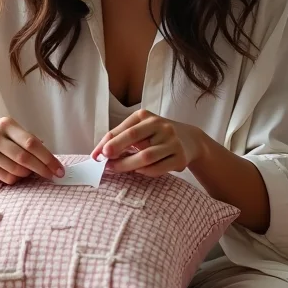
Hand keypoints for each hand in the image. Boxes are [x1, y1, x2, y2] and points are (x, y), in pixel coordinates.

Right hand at [0, 117, 64, 184]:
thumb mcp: (12, 131)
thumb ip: (30, 140)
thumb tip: (51, 157)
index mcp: (6, 124)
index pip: (31, 143)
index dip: (47, 157)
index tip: (59, 168)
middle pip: (24, 158)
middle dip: (42, 169)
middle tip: (52, 175)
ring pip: (15, 170)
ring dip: (27, 174)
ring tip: (29, 171)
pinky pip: (6, 178)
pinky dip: (15, 179)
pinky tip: (14, 173)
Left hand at [90, 109, 204, 176]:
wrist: (190, 140)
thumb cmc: (157, 135)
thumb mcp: (141, 128)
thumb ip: (120, 137)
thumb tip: (98, 153)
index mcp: (146, 116)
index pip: (124, 129)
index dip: (108, 142)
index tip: (96, 155)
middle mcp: (161, 125)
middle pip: (134, 138)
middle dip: (117, 150)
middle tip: (104, 162)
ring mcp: (172, 141)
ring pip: (146, 156)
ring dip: (127, 165)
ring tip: (115, 169)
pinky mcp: (180, 157)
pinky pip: (158, 168)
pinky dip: (145, 172)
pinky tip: (137, 172)